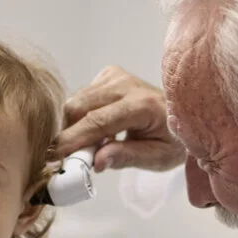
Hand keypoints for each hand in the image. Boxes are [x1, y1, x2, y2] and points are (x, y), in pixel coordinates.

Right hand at [53, 66, 185, 171]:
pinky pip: (82, 97)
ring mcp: (116, 76)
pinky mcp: (109, 75)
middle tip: (73, 159)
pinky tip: (98, 129)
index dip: (73, 139)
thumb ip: (127, 157)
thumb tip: (96, 162)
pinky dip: (81, 116)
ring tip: (92, 146)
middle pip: (79, 107)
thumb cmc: (172, 139)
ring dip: (74, 126)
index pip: (98, 121)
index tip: (54, 156)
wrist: (182, 114)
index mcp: (143, 105)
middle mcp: (126, 84)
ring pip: (76, 101)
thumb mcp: (157, 158)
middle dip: (69, 134)